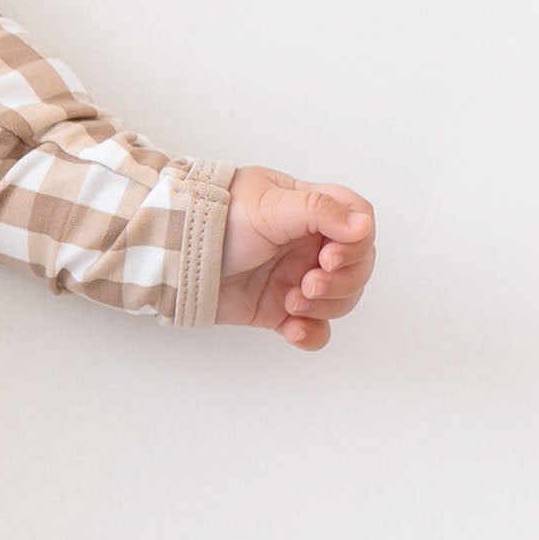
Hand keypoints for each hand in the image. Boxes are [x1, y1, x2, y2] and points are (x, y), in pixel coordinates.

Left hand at [217, 168, 376, 351]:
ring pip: (342, 299)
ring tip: (291, 302)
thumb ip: (318, 210)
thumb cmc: (218, 216)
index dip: (356, 245)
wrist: (175, 253)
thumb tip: (363, 225)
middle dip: (342, 281)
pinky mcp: (280, 310)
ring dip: (326, 306)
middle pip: (358, 267)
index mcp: (313, 211)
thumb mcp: (269, 204)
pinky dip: (311, 334)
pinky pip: (314, 329)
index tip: (329, 256)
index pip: (360, 224)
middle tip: (308, 284)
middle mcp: (310, 245)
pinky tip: (293, 330)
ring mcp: (297, 278)